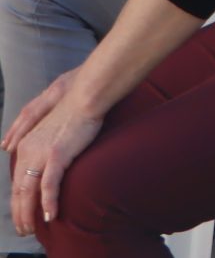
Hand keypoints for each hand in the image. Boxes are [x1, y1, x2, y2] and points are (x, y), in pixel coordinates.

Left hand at [6, 77, 100, 234]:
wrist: (85, 97)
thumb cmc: (75, 112)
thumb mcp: (53, 132)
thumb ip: (45, 148)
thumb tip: (48, 164)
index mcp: (25, 146)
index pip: (16, 181)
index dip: (17, 201)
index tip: (22, 214)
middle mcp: (27, 151)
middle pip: (18, 190)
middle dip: (19, 212)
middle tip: (23, 228)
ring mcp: (41, 154)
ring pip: (28, 192)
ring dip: (28, 213)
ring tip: (31, 228)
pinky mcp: (57, 155)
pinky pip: (48, 186)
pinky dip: (47, 203)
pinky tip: (49, 215)